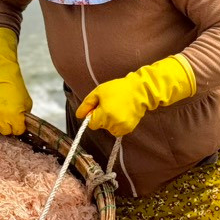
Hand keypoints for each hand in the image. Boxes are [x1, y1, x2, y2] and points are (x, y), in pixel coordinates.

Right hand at [0, 28, 31, 135]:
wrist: (2, 78)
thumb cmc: (16, 90)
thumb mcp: (27, 103)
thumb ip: (25, 116)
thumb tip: (22, 124)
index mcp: (15, 117)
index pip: (17, 131)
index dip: (18, 128)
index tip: (17, 124)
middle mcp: (2, 118)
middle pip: (5, 132)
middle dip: (8, 127)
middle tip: (8, 121)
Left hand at [76, 55, 195, 135]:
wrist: (140, 91)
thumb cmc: (118, 89)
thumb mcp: (99, 92)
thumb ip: (87, 104)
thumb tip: (79, 116)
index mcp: (104, 114)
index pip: (91, 124)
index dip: (93, 115)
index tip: (99, 107)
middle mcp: (112, 123)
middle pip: (100, 126)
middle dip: (102, 118)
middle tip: (110, 105)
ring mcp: (122, 127)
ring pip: (109, 129)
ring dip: (110, 122)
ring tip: (118, 109)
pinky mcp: (129, 129)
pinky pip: (118, 130)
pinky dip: (118, 124)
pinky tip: (123, 114)